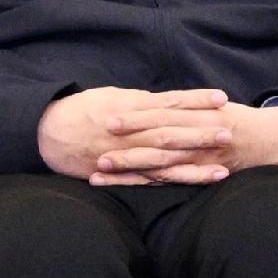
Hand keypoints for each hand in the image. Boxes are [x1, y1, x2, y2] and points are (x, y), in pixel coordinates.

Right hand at [39, 86, 255, 185]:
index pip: (168, 103)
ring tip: (222, 167)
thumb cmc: (80, 110)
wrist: (48, 134)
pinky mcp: (124, 173)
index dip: (195, 100)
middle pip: (171, 133)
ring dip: (195, 164)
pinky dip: (175, 181)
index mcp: (129, 108)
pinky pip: (152, 179)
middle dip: (200, 133)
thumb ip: (138, 101)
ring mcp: (127, 155)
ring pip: (166, 161)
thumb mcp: (109, 95)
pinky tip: (198, 181)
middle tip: (228, 131)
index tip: (220, 97)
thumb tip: (162, 102)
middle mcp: (130, 133)